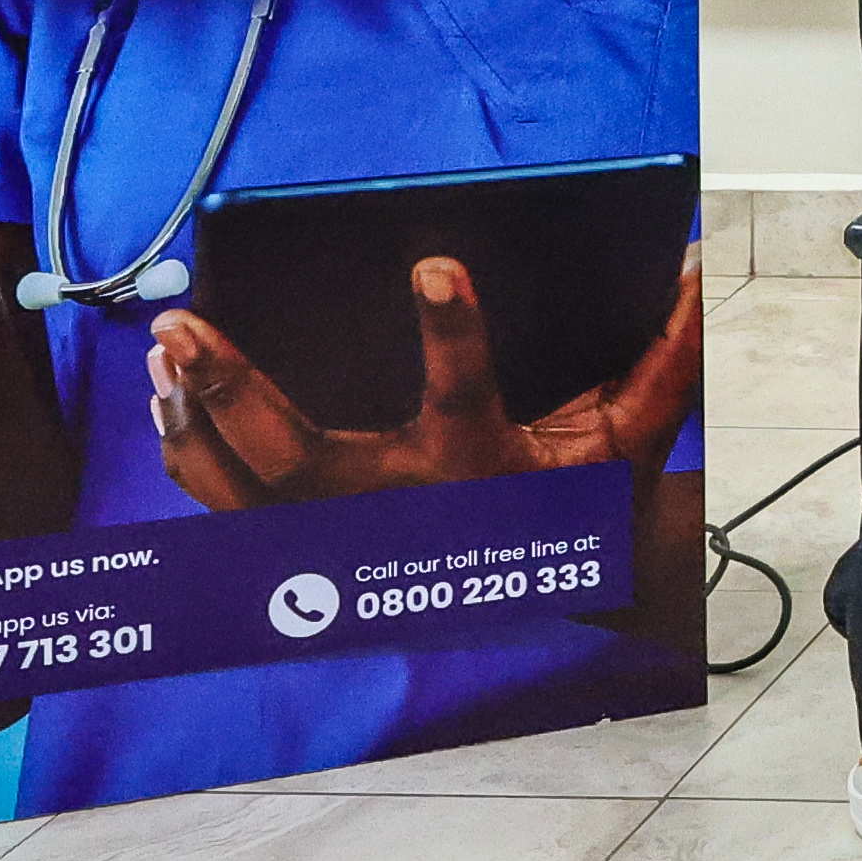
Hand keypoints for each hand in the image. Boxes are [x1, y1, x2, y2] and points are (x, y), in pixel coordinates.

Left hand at [154, 244, 710, 510]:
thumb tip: (696, 266)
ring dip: (194, 419)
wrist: (546, 599)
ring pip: (241, 487)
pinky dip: (188, 456)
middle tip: (187, 331)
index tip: (435, 261)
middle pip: (299, 454)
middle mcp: (400, 504)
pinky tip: (165, 402)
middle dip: (236, 391)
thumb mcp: (635, 432)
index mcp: (483, 463)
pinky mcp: (305, 545)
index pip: (466, 386)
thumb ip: (668, 352)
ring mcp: (340, 535)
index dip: (452, 326)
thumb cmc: (582, 505)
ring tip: (165, 353)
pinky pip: (226, 506)